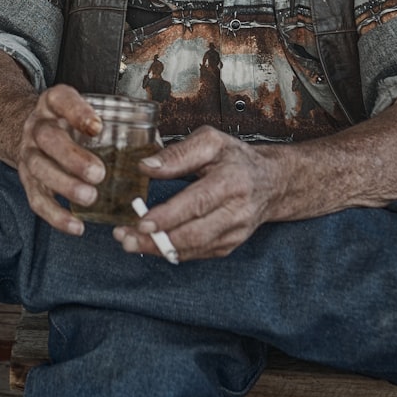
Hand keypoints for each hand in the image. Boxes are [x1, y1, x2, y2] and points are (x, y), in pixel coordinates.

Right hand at [16, 84, 107, 235]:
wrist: (36, 130)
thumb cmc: (72, 122)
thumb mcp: (87, 110)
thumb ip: (117, 125)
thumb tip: (155, 150)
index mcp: (54, 103)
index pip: (61, 100)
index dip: (78, 112)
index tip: (98, 127)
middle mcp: (38, 125)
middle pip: (48, 137)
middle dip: (73, 157)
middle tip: (99, 173)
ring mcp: (28, 152)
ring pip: (39, 168)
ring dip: (65, 185)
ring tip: (90, 197)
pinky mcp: (27, 180)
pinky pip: (37, 199)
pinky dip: (56, 215)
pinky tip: (76, 225)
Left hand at [112, 125, 286, 261]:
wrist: (272, 182)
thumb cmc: (236, 158)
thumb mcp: (210, 141)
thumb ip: (178, 153)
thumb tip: (147, 167)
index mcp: (231, 181)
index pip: (197, 203)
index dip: (169, 216)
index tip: (142, 221)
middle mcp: (236, 211)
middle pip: (193, 234)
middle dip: (156, 240)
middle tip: (125, 238)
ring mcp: (234, 232)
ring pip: (193, 249)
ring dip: (159, 249)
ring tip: (130, 242)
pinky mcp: (229, 245)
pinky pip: (197, 254)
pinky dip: (172, 252)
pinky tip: (152, 244)